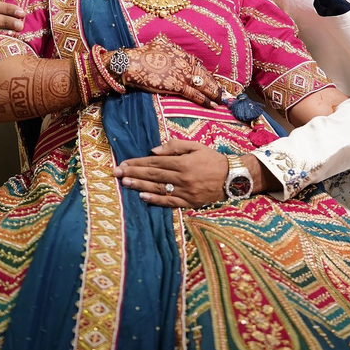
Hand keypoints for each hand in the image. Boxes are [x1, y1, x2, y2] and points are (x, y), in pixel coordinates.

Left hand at [114, 140, 228, 207]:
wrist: (232, 177)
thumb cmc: (212, 159)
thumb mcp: (196, 146)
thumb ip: (175, 147)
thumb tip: (153, 150)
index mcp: (182, 162)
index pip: (155, 162)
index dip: (138, 162)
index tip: (123, 163)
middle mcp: (182, 177)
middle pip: (153, 174)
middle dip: (133, 173)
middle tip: (116, 172)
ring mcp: (185, 191)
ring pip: (158, 188)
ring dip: (140, 185)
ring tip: (125, 183)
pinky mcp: (189, 202)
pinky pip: (169, 202)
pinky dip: (155, 200)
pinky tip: (143, 196)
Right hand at [121, 36, 222, 107]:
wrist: (133, 63)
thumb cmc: (142, 54)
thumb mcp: (157, 43)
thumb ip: (164, 42)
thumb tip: (162, 38)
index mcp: (182, 54)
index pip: (198, 65)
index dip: (207, 74)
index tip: (213, 80)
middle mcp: (185, 64)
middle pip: (204, 75)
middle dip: (215, 85)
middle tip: (225, 93)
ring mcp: (183, 75)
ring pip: (203, 85)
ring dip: (214, 93)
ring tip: (222, 100)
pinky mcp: (177, 86)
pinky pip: (195, 94)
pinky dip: (205, 100)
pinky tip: (213, 105)